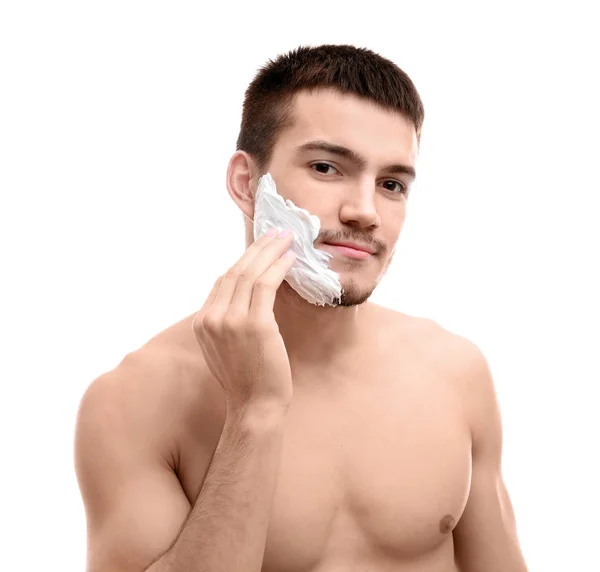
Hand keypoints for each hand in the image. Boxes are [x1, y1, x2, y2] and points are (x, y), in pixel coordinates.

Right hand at [192, 229, 296, 412]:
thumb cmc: (247, 378)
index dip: (244, 260)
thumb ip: (226, 321)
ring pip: (250, 273)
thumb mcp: (225, 347)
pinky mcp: (254, 324)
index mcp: (202, 322)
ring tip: (286, 238)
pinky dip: (278, 267)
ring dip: (270, 251)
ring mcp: (230, 321)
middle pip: (234, 271)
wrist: (255, 406)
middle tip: (276, 233)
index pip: (223, 280)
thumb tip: (243, 296)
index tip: (260, 247)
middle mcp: (211, 318)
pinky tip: (290, 258)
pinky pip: (266, 285)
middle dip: (257, 248)